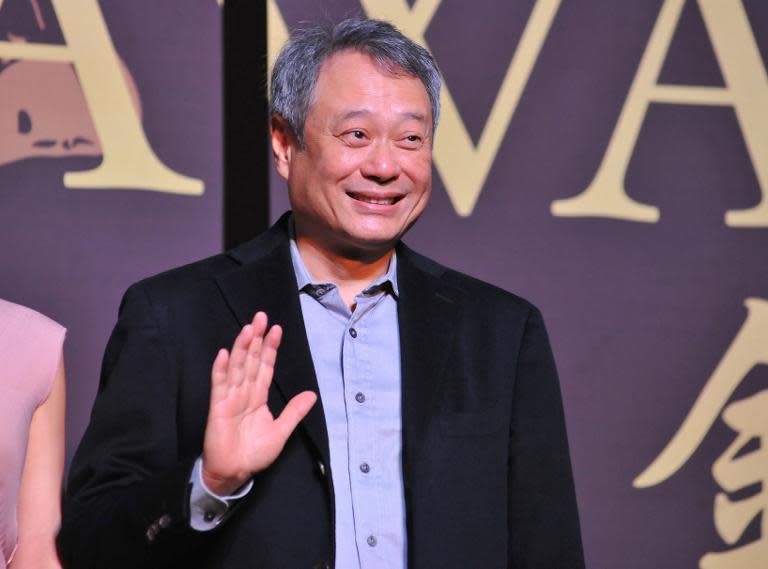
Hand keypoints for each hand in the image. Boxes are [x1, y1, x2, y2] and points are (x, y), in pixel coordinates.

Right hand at [201, 312, 316, 494]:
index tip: (277, 329)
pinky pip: (220, 385)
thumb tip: (312, 394)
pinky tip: (224, 354)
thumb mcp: (281, 431)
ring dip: (242, 348)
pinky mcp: (218, 407)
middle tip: (261, 316)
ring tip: (248, 329)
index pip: (265, 366)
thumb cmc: (254, 454)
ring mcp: (230, 398)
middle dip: (256, 339)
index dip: (270, 348)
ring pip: (237, 367)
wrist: (235, 473)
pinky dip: (221, 369)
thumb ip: (294, 412)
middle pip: (251, 360)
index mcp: (258, 396)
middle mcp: (244, 392)